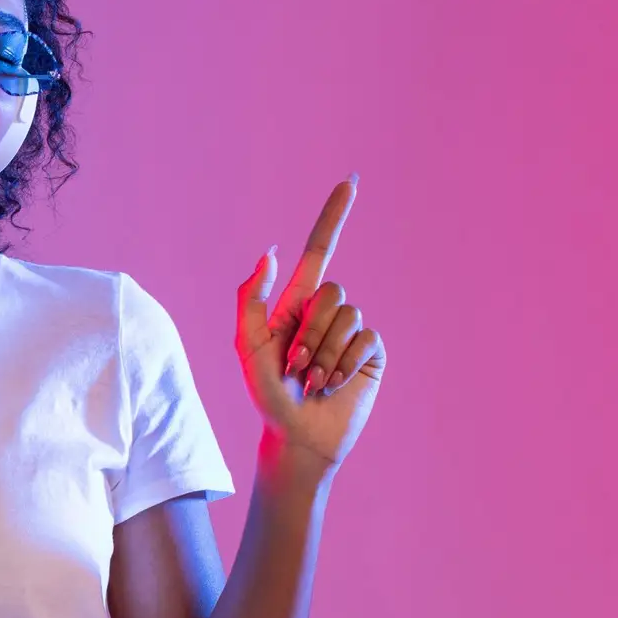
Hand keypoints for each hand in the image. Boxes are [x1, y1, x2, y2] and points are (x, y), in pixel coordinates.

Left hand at [235, 175, 386, 470]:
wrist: (296, 436)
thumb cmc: (266, 394)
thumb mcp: (246, 347)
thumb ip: (251, 299)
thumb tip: (271, 252)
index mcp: (296, 303)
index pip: (319, 250)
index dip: (334, 215)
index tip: (351, 181)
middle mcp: (327, 312)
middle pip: (331, 291)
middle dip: (310, 331)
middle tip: (295, 367)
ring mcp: (351, 332)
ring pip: (348, 317)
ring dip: (325, 354)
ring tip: (313, 381)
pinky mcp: (371, 354)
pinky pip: (365, 339)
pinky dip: (344, 363)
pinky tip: (334, 385)